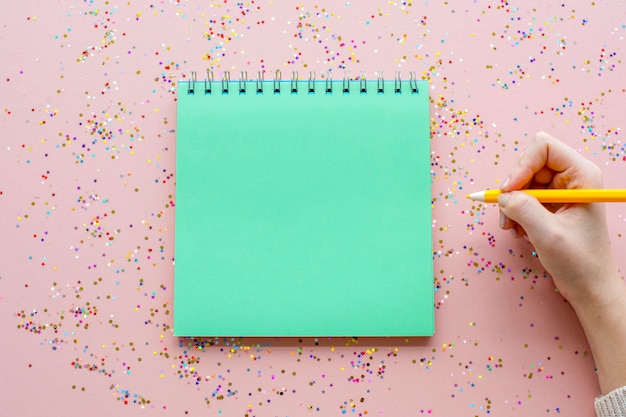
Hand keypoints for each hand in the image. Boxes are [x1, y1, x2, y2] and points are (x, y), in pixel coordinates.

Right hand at [497, 131, 620, 308]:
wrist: (588, 286)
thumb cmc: (579, 262)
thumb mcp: (548, 234)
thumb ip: (523, 209)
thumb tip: (502, 196)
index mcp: (582, 175)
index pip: (543, 147)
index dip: (521, 165)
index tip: (509, 191)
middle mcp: (571, 177)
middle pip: (528, 164)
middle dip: (513, 188)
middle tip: (506, 214)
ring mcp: (560, 190)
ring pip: (521, 181)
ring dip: (511, 204)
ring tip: (512, 228)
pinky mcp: (551, 203)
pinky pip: (522, 197)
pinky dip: (514, 212)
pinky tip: (518, 231)